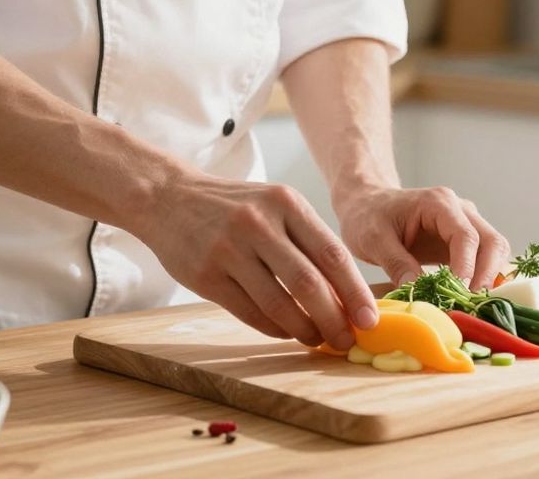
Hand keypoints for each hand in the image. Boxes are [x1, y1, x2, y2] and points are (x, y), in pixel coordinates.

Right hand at [133, 171, 377, 350]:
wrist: (169, 197)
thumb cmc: (236, 207)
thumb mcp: (275, 205)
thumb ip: (308, 241)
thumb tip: (346, 294)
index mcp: (286, 203)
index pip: (332, 254)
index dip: (355, 293)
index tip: (370, 320)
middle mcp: (259, 223)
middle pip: (308, 283)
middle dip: (334, 319)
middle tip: (346, 341)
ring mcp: (229, 249)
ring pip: (278, 303)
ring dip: (304, 329)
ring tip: (317, 339)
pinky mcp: (206, 275)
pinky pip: (249, 312)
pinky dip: (274, 328)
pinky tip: (287, 332)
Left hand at [335, 185, 510, 289]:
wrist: (367, 204)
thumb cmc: (368, 216)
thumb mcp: (374, 240)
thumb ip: (396, 264)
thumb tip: (420, 292)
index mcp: (439, 203)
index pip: (466, 236)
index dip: (466, 268)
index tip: (458, 295)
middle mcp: (460, 210)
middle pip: (492, 242)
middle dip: (487, 276)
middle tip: (471, 306)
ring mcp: (466, 224)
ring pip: (495, 251)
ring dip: (490, 279)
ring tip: (471, 306)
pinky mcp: (464, 241)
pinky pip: (485, 260)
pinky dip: (484, 279)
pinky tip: (471, 300)